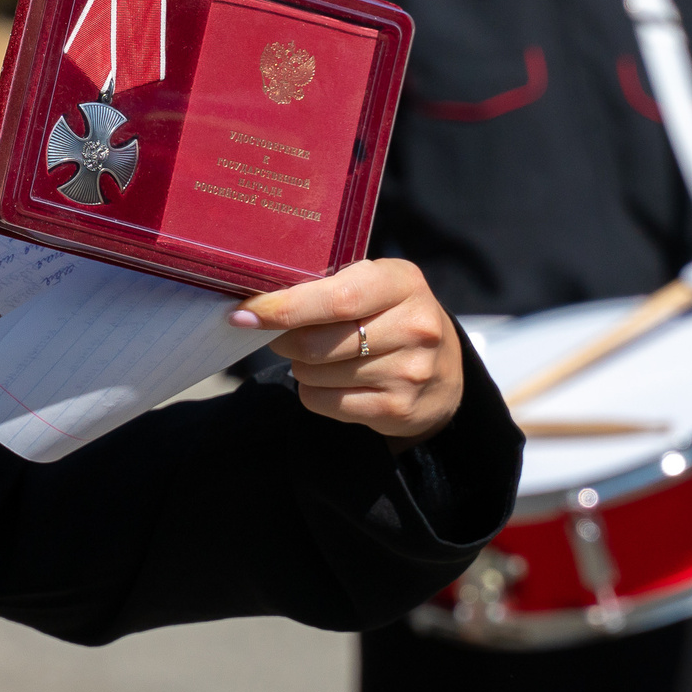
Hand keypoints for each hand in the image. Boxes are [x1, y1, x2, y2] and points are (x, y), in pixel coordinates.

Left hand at [230, 258, 462, 445]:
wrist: (445, 370)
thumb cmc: (390, 315)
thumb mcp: (373, 284)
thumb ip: (326, 285)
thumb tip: (257, 302)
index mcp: (402, 283)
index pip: (336, 298)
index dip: (284, 308)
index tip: (246, 313)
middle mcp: (414, 327)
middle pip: (317, 342)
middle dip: (284, 340)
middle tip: (281, 335)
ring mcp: (409, 372)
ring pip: (316, 374)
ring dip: (301, 366)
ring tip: (319, 356)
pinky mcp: (397, 408)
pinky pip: (325, 403)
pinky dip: (313, 392)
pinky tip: (331, 381)